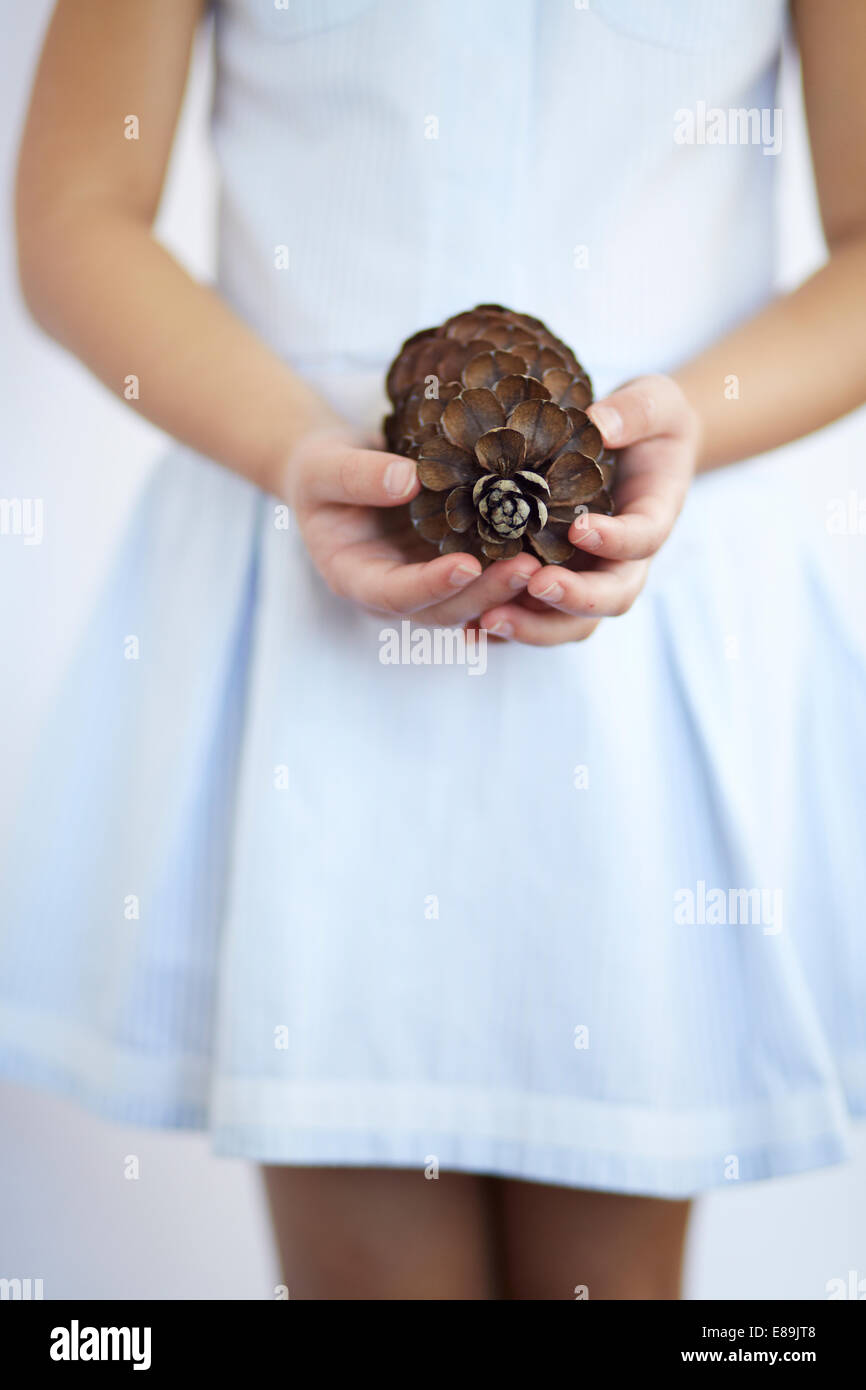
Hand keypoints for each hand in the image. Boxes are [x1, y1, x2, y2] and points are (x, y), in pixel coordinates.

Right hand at [283, 428, 542, 622]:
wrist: (337, 470)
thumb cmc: (322, 469)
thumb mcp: (324, 465)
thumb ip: (357, 476)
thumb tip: (407, 480)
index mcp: (355, 578)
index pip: (394, 595)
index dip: (431, 585)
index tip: (467, 564)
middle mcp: (395, 593)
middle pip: (443, 611)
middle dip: (485, 594)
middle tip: (527, 569)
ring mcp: (427, 584)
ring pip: (472, 604)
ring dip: (508, 591)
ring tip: (547, 564)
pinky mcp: (454, 566)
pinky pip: (487, 581)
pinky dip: (516, 576)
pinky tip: (551, 553)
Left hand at [477, 375, 699, 645]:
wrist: (634, 444)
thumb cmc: (649, 420)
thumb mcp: (655, 401)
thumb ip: (636, 411)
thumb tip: (600, 423)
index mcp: (653, 517)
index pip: (643, 540)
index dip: (617, 540)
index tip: (581, 527)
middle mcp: (624, 559)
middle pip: (612, 598)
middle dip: (574, 599)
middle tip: (535, 585)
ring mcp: (589, 575)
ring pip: (573, 622)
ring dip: (534, 626)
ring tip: (489, 619)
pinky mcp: (557, 580)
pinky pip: (537, 616)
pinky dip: (509, 625)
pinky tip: (468, 627)